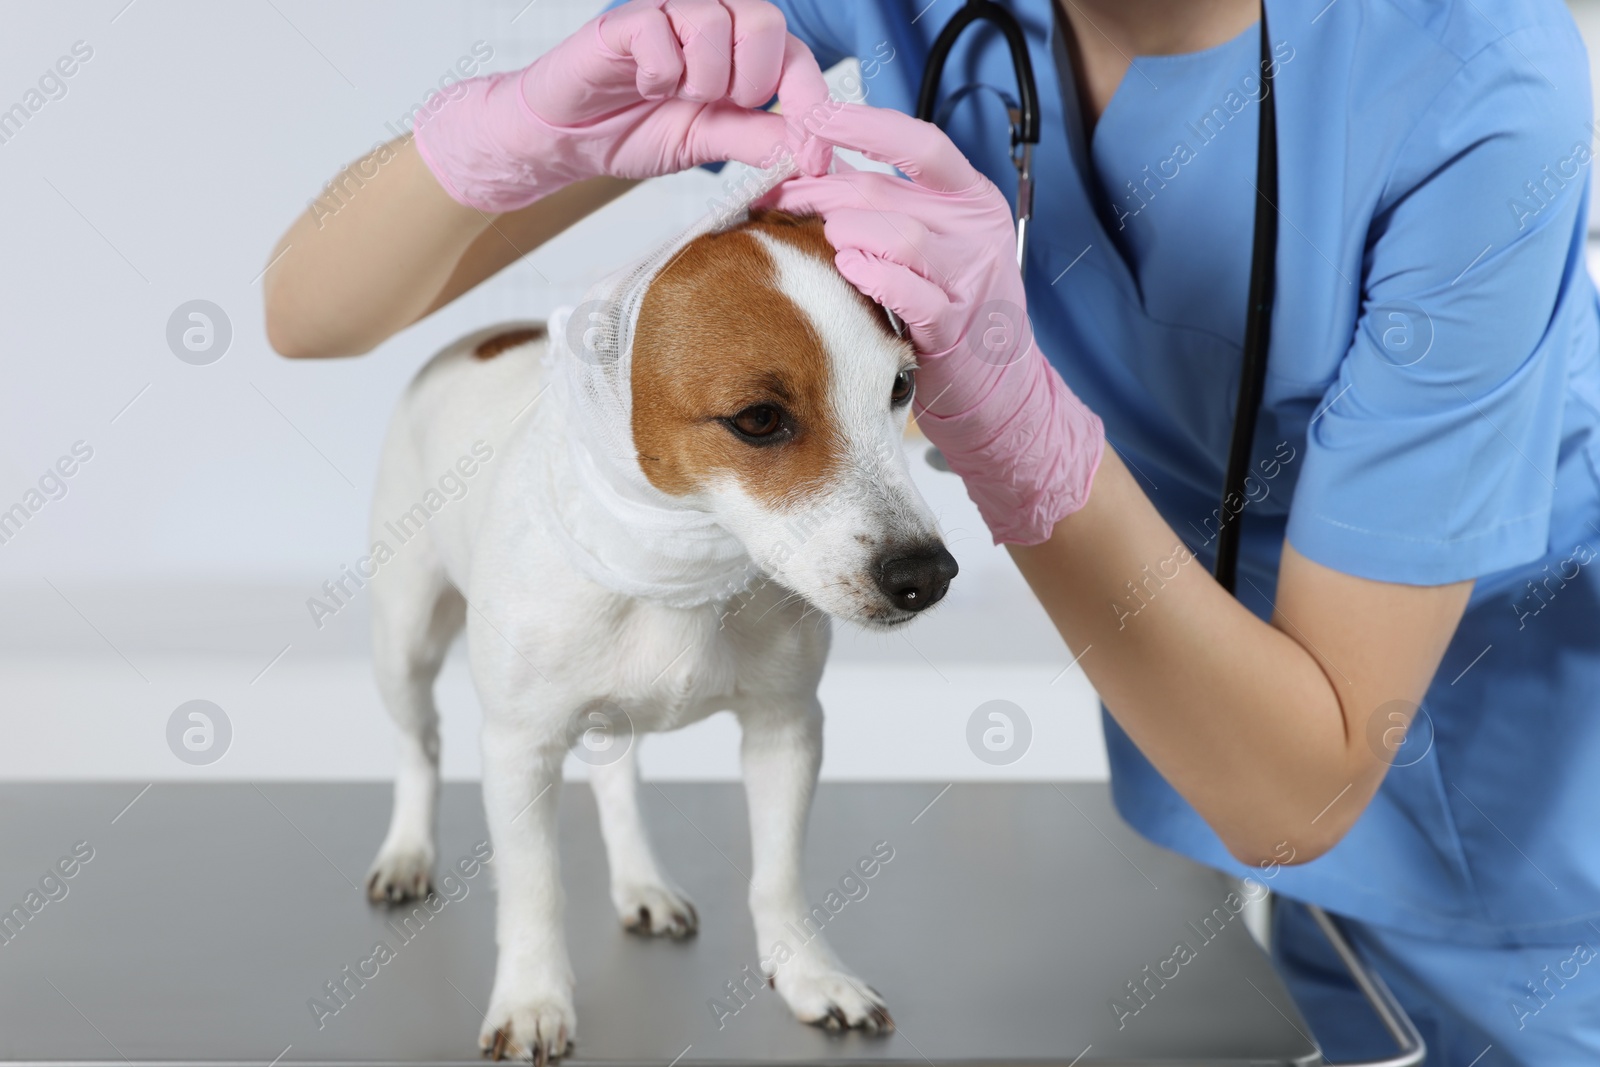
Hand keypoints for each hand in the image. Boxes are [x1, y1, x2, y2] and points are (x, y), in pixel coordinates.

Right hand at [414, 0, 832, 212]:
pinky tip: (643, 85)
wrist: (570, 141)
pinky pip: (661, 30)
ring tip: (675, 96)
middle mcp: (711, 22)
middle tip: (720, 107)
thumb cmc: (637, 130)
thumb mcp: (712, 144)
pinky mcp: (627, 20)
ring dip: (701, 78)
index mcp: (739, 51)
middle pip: (766, 20)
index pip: (795, 56)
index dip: (810, 100)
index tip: (813, 152)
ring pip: (715, 21)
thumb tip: (820, 159)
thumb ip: (764, 143)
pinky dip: (660, 72)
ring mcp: (668, 15)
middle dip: (751, 81)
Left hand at [765, 103, 1103, 544]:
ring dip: (845, 237)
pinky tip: (848, 275)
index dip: (864, 124)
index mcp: (968, 196)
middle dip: (823, 195)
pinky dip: (871, 280)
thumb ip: (875, 195)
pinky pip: (910, 293)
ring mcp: (971, 276)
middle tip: (782, 202)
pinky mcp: (956, 324)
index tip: (815, 117)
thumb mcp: (922, 239)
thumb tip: (810, 150)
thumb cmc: (945, 306)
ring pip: (898, 235)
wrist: (996, 388)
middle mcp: (975, 228)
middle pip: (886, 192)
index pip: (919, 143)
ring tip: (825, 248)